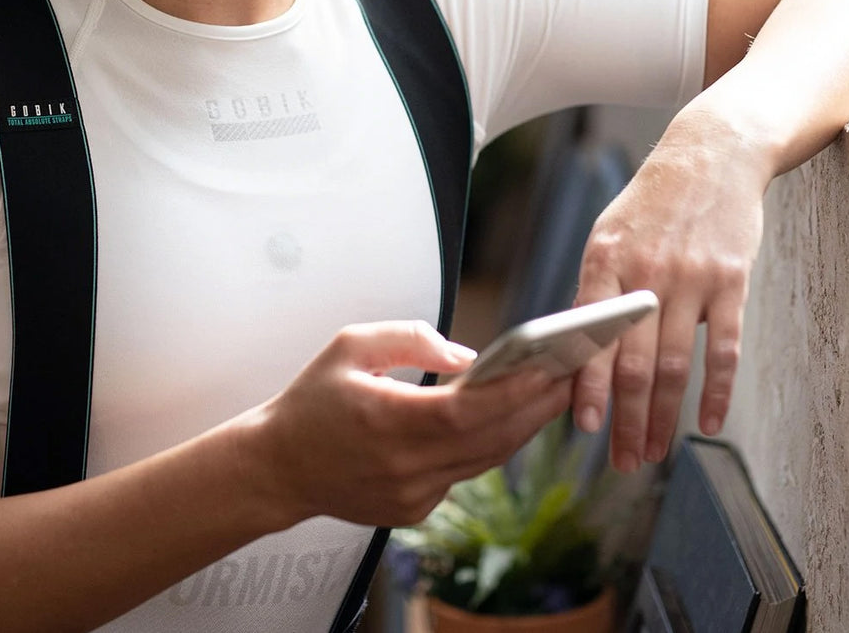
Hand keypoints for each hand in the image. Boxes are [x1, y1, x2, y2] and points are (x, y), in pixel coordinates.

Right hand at [251, 320, 571, 528]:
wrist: (279, 467)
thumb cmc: (312, 402)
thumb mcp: (350, 346)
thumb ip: (409, 338)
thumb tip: (465, 355)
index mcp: (386, 422)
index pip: (468, 412)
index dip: (514, 391)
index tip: (549, 366)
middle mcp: (404, 467)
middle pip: (490, 440)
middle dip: (535, 406)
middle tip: (570, 373)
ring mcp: (412, 495)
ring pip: (484, 460)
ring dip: (521, 426)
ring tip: (550, 390)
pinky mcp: (415, 509)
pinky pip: (463, 473)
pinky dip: (487, 444)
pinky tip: (506, 417)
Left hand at [571, 107, 767, 470]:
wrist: (708, 156)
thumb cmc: (650, 205)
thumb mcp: (608, 236)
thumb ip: (596, 291)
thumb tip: (577, 354)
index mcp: (604, 261)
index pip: (590, 337)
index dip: (588, 387)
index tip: (584, 428)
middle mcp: (645, 273)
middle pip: (633, 363)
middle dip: (626, 419)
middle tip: (622, 461)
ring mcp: (691, 278)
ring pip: (674, 365)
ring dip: (663, 417)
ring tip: (654, 452)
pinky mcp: (731, 281)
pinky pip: (724, 349)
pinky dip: (717, 392)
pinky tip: (708, 424)